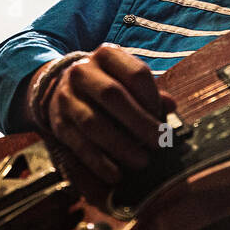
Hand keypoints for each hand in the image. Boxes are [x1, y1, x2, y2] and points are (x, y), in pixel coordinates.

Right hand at [35, 44, 176, 185]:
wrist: (61, 87)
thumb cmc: (108, 85)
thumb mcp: (127, 79)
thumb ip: (150, 92)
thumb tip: (170, 106)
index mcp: (107, 55)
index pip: (136, 73)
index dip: (153, 98)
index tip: (163, 119)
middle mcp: (83, 71)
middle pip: (112, 95)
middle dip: (139, 122)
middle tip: (159, 143)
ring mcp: (67, 97)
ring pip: (93, 122)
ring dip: (120, 146)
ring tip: (142, 162)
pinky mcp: (59, 123)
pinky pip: (79, 144)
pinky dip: (99, 162)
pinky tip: (116, 174)